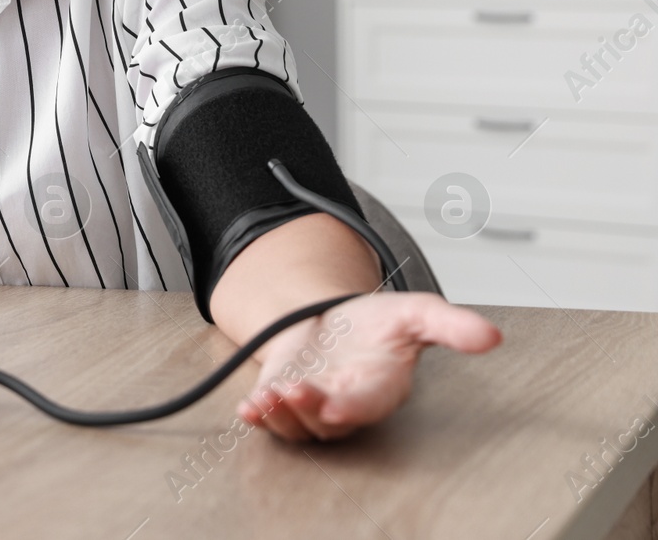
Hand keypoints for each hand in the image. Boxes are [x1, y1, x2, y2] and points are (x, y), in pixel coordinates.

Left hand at [236, 292, 501, 440]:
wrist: (331, 319)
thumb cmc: (376, 324)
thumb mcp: (414, 313)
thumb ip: (449, 324)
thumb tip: (492, 335)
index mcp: (379, 387)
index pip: (368, 404)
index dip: (352, 408)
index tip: (336, 407)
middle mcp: (345, 403)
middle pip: (328, 421)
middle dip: (310, 411)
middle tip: (294, 392)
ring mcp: (312, 406)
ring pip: (298, 425)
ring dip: (281, 416)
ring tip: (268, 397)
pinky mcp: (283, 401)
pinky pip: (271, 420)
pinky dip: (258, 417)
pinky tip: (248, 409)